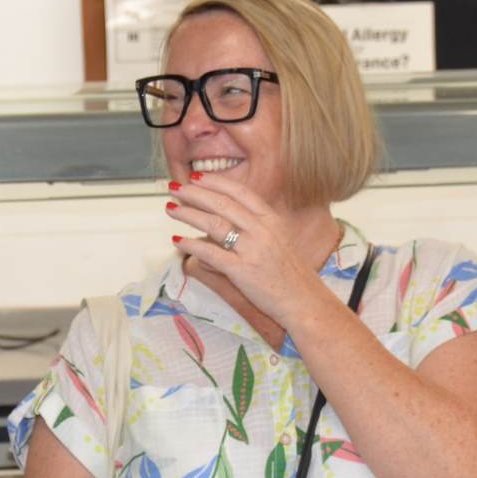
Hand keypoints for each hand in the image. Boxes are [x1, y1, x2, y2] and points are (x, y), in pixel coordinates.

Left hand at [166, 174, 328, 326]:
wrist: (304, 301)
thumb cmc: (291, 274)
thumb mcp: (279, 241)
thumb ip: (255, 228)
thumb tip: (225, 223)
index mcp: (271, 219)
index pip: (240, 192)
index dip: (216, 182)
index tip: (197, 177)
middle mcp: (262, 230)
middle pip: (222, 204)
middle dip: (195, 193)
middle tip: (175, 188)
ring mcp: (252, 249)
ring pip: (213, 224)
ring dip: (188, 214)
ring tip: (171, 209)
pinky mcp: (241, 271)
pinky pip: (210, 253)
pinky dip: (191, 245)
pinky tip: (177, 241)